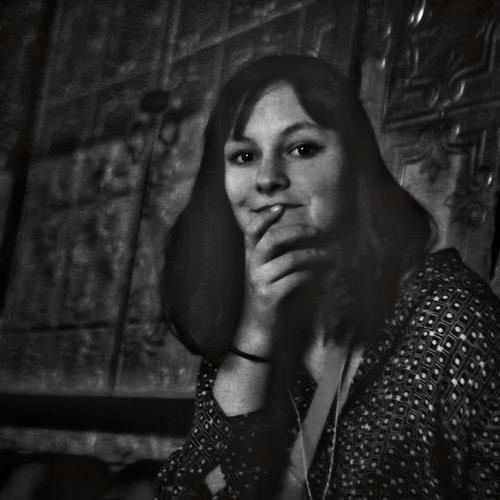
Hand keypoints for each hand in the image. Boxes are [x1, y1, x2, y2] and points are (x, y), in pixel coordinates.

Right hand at [234, 205, 330, 355]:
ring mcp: (259, 282)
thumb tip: (307, 239)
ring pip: (291, 259)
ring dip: (315, 256)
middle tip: (318, 232)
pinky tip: (320, 278)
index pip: (250, 231)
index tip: (279, 208)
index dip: (263, 217)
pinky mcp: (270, 297)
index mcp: (251, 259)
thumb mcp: (271, 276)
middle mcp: (252, 268)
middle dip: (298, 232)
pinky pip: (297, 279)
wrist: (259, 333)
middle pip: (272, 239)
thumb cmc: (271, 302)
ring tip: (329, 257)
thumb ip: (281, 258)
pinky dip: (313, 276)